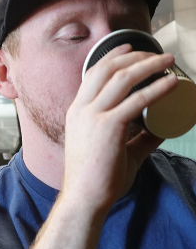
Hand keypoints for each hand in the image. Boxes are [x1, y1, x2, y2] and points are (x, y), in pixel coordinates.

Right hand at [62, 45, 177, 215]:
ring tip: (169, 61)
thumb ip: (138, 139)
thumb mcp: (117, 152)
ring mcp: (93, 117)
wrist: (84, 201)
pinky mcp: (108, 127)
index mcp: (77, 113)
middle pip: (109, 68)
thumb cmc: (97, 181)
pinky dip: (157, 88)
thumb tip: (162, 129)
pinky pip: (138, 100)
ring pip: (123, 77)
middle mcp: (82, 110)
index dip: (112, 56)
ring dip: (149, 65)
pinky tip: (172, 83)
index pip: (93, 73)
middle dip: (135, 56)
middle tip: (158, 54)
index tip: (131, 47)